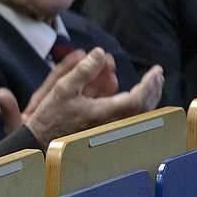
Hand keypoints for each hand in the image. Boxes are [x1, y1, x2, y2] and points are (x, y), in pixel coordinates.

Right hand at [0, 48, 163, 142]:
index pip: (138, 98)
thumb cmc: (48, 119)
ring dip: (145, 95)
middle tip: (157, 74)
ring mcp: (109, 130)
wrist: (39, 143)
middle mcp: (110, 124)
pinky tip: (129, 92)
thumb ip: (82, 70)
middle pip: (144, 107)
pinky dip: (134, 104)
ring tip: (148, 81)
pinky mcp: (105, 131)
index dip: (149, 84)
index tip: (155, 71)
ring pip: (138, 113)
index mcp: (103, 114)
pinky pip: (128, 117)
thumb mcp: (61, 89)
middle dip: (153, 88)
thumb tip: (98, 53)